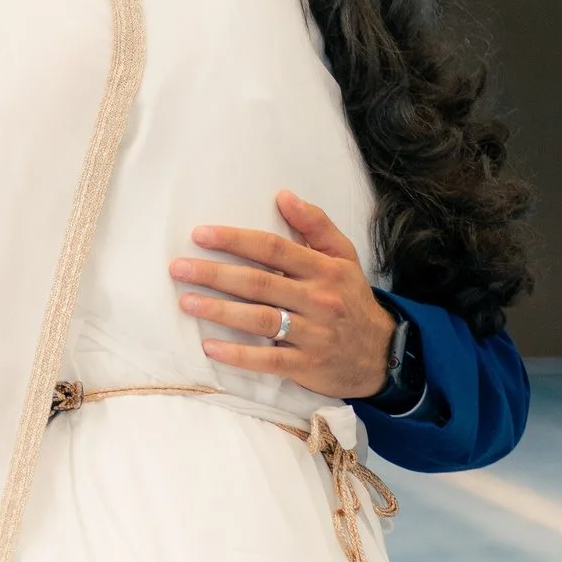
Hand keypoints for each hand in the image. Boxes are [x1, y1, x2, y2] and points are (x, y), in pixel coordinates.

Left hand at [170, 193, 398, 401]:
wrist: (382, 353)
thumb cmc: (351, 299)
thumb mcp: (343, 257)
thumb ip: (316, 225)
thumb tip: (284, 196)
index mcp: (323, 269)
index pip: (273, 248)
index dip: (235, 240)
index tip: (201, 235)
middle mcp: (318, 299)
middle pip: (260, 282)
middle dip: (216, 274)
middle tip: (179, 268)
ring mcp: (313, 334)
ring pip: (261, 319)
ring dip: (220, 311)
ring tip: (187, 302)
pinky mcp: (307, 365)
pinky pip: (269, 360)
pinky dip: (238, 355)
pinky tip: (210, 347)